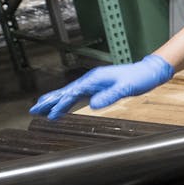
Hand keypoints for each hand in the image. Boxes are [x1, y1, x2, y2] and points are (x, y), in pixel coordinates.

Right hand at [30, 54, 173, 119]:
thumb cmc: (139, 78)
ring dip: (57, 102)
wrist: (149, 71)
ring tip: (43, 111)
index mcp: (95, 79)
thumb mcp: (126, 88)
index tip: (48, 112)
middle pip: (66, 91)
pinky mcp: (99, 87)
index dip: (59, 103)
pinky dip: (69, 101)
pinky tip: (64, 108)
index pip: (72, 93)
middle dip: (50, 100)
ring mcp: (95, 83)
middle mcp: (92, 80)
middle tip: (34, 109)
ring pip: (70, 93)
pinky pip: (79, 95)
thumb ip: (111, 96)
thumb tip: (94, 104)